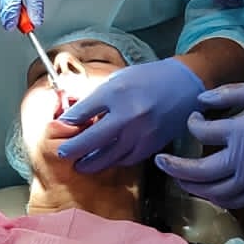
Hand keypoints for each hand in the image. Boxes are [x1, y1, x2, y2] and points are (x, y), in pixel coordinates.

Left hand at [56, 59, 203, 171]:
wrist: (185, 86)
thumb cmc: (148, 79)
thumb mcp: (118, 79)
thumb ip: (96, 96)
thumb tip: (73, 112)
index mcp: (116, 92)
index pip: (82, 111)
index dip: (67, 122)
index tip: (59, 128)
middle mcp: (128, 115)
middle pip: (91, 139)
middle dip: (73, 149)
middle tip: (62, 154)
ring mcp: (141, 133)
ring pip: (108, 156)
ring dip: (90, 162)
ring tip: (80, 164)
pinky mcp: (151, 146)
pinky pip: (126, 159)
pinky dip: (113, 161)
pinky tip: (105, 160)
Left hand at [156, 82, 243, 207]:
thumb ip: (231, 92)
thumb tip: (202, 99)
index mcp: (241, 132)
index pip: (203, 132)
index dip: (192, 124)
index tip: (194, 118)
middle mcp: (242, 160)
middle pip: (198, 171)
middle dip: (174, 167)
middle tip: (159, 161)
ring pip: (211, 191)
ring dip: (190, 186)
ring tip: (177, 178)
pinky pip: (229, 201)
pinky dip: (212, 197)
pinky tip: (203, 191)